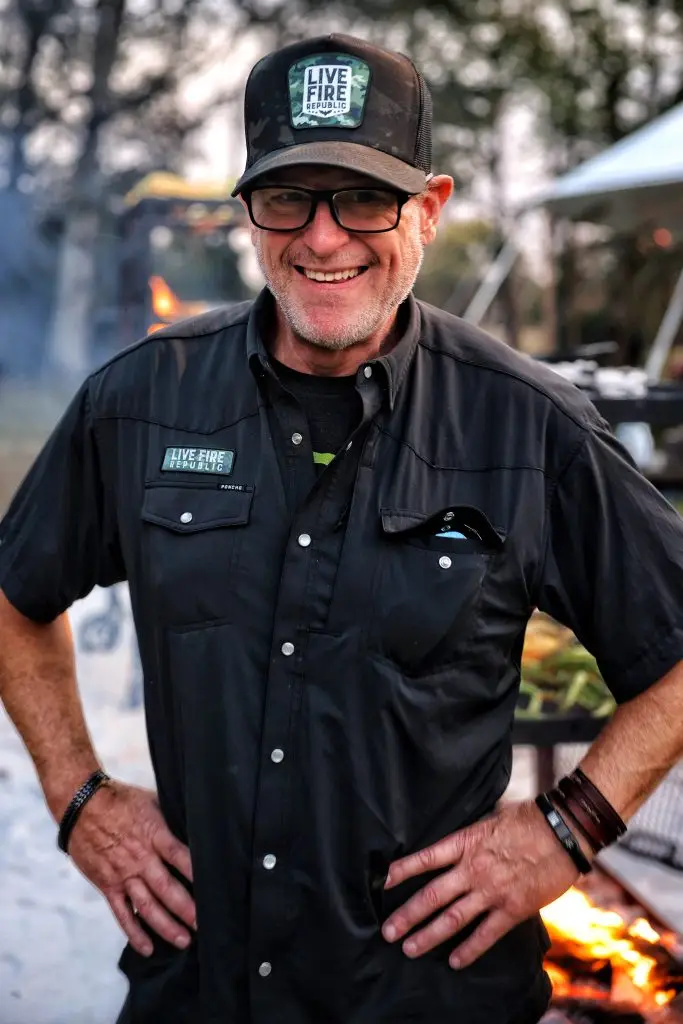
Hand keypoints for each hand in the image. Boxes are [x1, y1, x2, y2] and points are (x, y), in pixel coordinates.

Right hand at [67, 780, 195, 956]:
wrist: (81, 805)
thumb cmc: (121, 800)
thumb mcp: (152, 801)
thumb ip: (171, 819)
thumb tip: (195, 826)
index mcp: (154, 834)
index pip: (180, 856)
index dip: (196, 872)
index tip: (215, 887)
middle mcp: (140, 859)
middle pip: (166, 888)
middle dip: (187, 909)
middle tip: (205, 925)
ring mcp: (123, 874)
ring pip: (147, 906)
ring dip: (166, 926)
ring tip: (184, 940)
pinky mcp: (108, 885)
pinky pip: (122, 913)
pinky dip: (134, 932)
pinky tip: (148, 947)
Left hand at [382, 800, 584, 968]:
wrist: (562, 831)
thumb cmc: (528, 819)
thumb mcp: (490, 819)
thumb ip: (471, 837)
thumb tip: (458, 845)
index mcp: (465, 843)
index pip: (426, 859)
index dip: (403, 871)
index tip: (384, 882)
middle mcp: (472, 869)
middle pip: (431, 895)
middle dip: (407, 916)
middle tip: (388, 931)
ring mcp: (491, 891)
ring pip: (452, 918)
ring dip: (428, 936)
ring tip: (409, 948)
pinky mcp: (512, 909)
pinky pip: (485, 934)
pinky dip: (469, 950)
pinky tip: (455, 961)